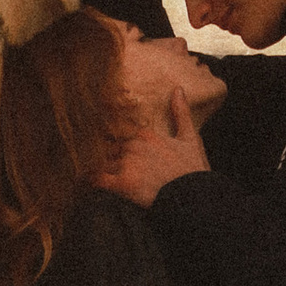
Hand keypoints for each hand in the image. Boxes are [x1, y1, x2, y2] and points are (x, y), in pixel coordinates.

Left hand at [95, 88, 208, 203]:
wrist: (194, 196)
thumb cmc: (193, 170)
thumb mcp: (190, 138)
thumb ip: (181, 113)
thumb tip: (177, 89)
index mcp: (146, 135)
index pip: (123, 137)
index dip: (120, 146)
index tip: (118, 152)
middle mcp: (134, 146)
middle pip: (112, 150)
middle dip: (111, 159)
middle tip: (110, 169)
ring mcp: (127, 164)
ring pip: (104, 163)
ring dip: (103, 170)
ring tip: (101, 178)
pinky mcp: (122, 184)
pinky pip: (98, 179)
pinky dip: (92, 181)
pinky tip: (91, 183)